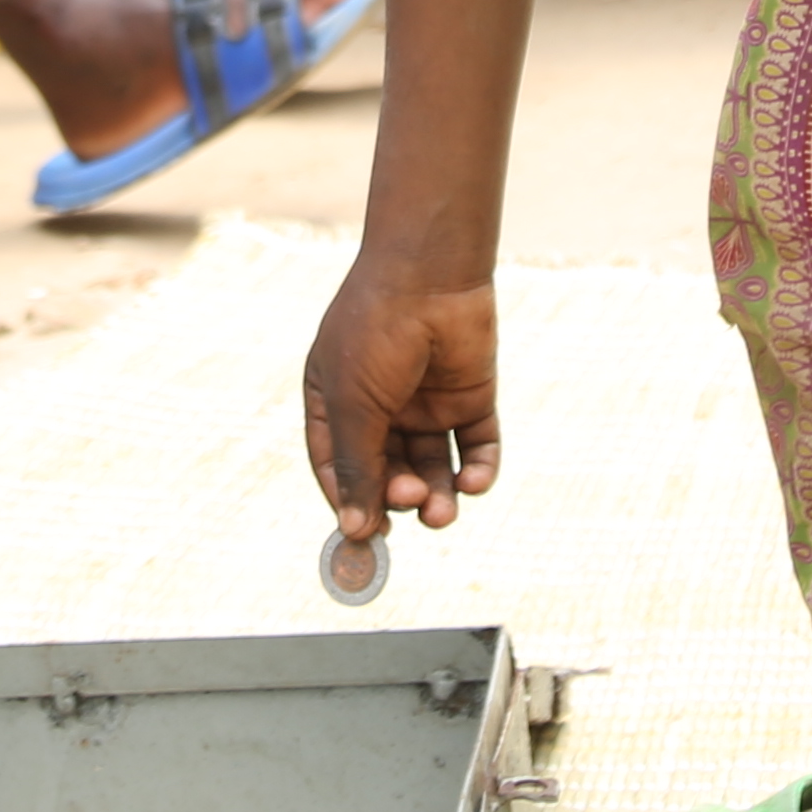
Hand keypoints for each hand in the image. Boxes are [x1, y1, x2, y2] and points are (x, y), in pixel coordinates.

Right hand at [302, 266, 503, 546]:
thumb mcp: (353, 404)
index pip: (337, 468)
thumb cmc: (374, 331)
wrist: (430, 273)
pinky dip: (476, 472)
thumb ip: (355, 467)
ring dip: (436, 497)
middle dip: (398, 497)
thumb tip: (354, 530)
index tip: (365, 537)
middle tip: (409, 505)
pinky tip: (472, 483)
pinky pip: (474, 449)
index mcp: (335, 403)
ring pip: (431, 469)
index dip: (350, 502)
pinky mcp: (468, 399)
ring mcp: (425, 404)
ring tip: (440, 510)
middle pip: (387, 474)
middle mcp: (380, 409)